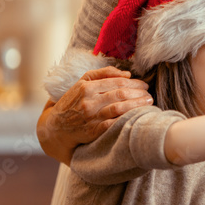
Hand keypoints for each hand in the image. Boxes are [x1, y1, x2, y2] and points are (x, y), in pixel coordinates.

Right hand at [37, 66, 151, 164]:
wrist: (55, 128)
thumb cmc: (73, 102)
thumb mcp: (81, 83)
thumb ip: (103, 74)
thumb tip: (126, 74)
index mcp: (86, 87)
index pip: (117, 82)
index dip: (134, 83)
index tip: (144, 85)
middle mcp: (88, 101)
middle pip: (120, 94)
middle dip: (139, 94)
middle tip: (149, 95)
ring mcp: (91, 116)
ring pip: (119, 108)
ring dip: (137, 105)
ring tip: (148, 104)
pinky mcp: (93, 131)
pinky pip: (114, 123)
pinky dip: (127, 119)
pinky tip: (137, 116)